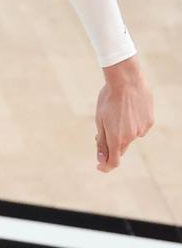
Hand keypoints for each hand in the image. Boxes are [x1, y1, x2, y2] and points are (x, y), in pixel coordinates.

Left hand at [94, 56, 153, 172]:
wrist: (127, 81)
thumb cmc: (108, 99)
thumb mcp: (99, 120)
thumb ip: (101, 141)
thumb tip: (101, 159)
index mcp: (116, 138)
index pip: (113, 161)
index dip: (106, 166)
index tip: (99, 166)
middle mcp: (131, 137)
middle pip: (120, 149)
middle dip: (111, 146)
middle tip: (100, 134)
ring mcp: (142, 129)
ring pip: (130, 137)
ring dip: (122, 132)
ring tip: (116, 114)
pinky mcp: (149, 121)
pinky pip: (139, 128)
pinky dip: (132, 124)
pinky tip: (128, 110)